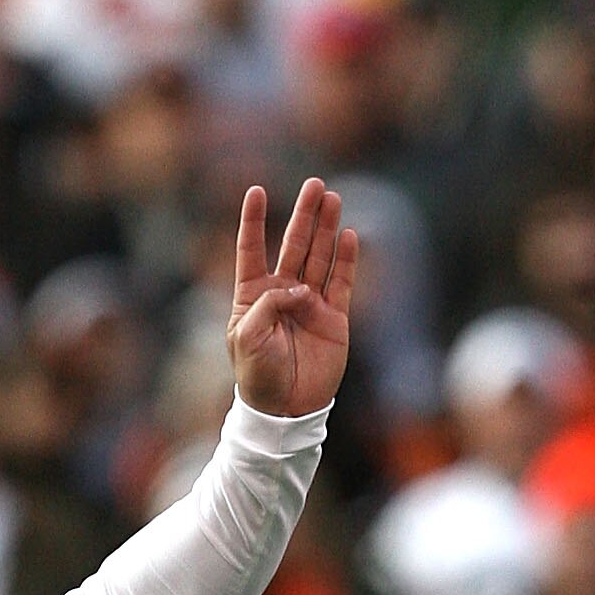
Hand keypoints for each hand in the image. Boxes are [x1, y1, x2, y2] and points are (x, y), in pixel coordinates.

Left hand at [227, 178, 357, 418]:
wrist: (285, 410)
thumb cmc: (257, 376)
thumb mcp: (246, 338)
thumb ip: (267, 306)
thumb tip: (299, 288)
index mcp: (252, 296)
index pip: (251, 250)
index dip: (253, 221)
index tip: (255, 190)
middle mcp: (282, 294)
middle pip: (294, 245)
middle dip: (303, 214)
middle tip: (314, 184)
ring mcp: (310, 303)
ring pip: (319, 256)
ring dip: (325, 228)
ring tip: (332, 198)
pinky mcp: (334, 317)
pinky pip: (341, 282)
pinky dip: (346, 260)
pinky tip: (348, 236)